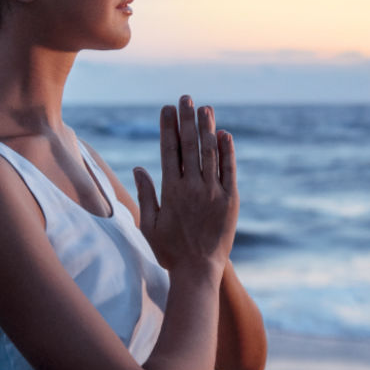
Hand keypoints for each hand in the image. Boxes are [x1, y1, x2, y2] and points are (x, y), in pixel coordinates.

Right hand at [133, 96, 238, 278]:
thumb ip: (145, 194)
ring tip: (205, 108)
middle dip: (187, 119)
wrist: (198, 271)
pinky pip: (229, 170)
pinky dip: (227, 151)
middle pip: (189, 145)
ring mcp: (213, 192)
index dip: (168, 127)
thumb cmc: (170, 251)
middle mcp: (192, 187)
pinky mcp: (231, 200)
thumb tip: (139, 168)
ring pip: (210, 153)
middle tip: (185, 98)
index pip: (169, 150)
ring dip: (207, 128)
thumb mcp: (149, 224)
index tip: (167, 108)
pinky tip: (224, 134)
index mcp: (171, 190)